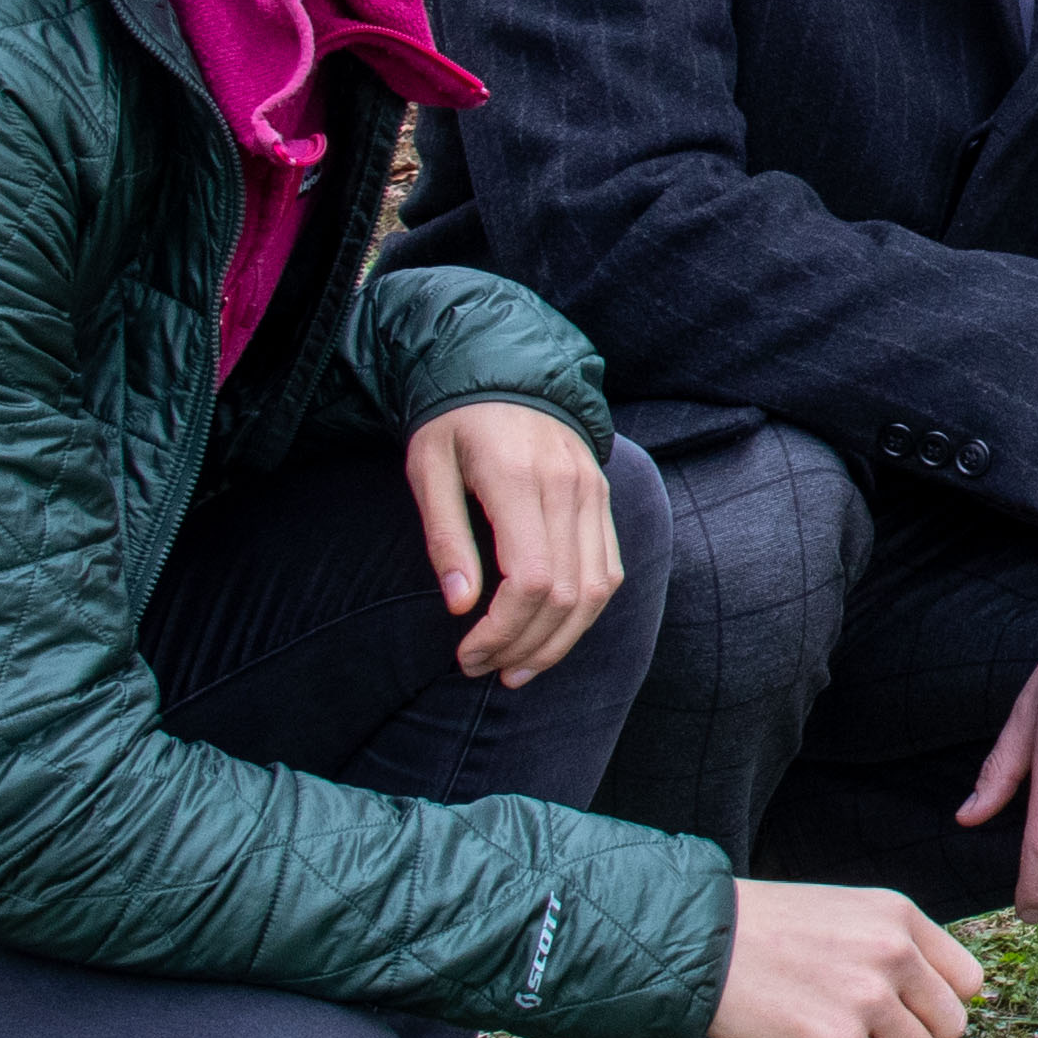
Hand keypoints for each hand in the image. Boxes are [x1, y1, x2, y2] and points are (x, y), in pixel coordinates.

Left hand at [405, 400, 628, 684]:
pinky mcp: (603, 499)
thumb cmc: (454, 422)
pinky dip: (584, 613)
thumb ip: (445, 537)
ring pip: (596, 591)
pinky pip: (609, 571)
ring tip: (518, 668)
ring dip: (559, 641)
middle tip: (483, 668)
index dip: (501, 632)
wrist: (508, 368)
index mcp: (518, 479)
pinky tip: (551, 634)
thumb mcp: (428, 468)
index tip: (465, 654)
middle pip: (566, 596)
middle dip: (525, 646)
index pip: (531, 581)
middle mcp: (567, 488)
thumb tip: (460, 607)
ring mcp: (593, 493)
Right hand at [710, 876, 987, 1037]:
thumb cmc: (764, 932)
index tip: (904, 1011)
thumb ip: (893, 952)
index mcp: (899, 916)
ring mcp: (869, 998)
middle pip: (950, 1027)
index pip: (968, 980)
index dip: (935, 1004)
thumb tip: (932, 1018)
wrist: (697, 942)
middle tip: (865, 1035)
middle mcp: (893, 952)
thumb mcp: (845, 914)